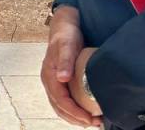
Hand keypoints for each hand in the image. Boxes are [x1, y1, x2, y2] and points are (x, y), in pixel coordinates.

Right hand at [41, 6, 101, 126]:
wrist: (64, 25)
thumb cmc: (66, 34)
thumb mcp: (67, 45)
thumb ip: (65, 61)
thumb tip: (62, 78)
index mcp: (49, 75)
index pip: (60, 100)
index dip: (74, 112)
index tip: (89, 119)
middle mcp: (50, 81)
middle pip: (60, 107)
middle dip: (76, 119)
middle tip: (95, 124)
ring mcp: (54, 82)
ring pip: (61, 107)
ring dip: (75, 117)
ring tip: (92, 122)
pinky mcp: (61, 81)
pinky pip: (65, 101)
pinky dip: (74, 110)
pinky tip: (85, 112)